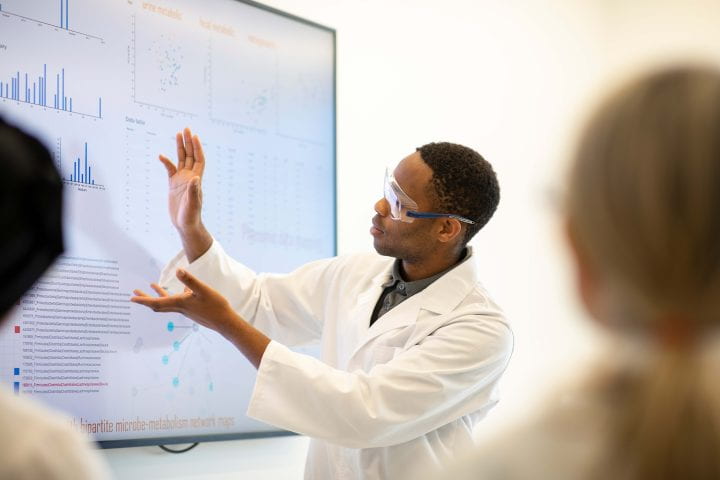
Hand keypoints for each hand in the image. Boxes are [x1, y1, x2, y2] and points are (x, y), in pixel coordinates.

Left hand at [131, 268, 235, 336]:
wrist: (225, 322)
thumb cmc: (215, 306)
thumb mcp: (203, 290)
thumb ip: (190, 280)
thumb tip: (178, 270)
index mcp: (180, 303)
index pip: (156, 303)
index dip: (143, 300)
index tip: (131, 298)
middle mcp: (180, 308)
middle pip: (158, 305)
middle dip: (146, 299)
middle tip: (135, 293)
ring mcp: (186, 310)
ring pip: (167, 303)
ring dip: (158, 295)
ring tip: (153, 286)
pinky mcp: (192, 310)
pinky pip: (177, 302)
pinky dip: (172, 296)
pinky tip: (182, 288)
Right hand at [159, 128, 212, 260]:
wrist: (185, 224)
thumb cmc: (191, 216)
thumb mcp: (193, 204)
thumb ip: (194, 191)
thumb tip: (195, 178)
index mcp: (196, 179)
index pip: (198, 159)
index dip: (197, 147)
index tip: (194, 136)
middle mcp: (190, 177)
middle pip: (190, 155)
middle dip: (189, 142)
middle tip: (186, 129)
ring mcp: (181, 180)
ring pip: (181, 159)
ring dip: (180, 147)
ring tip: (179, 134)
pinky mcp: (173, 185)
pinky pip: (170, 169)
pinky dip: (166, 162)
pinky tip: (161, 156)